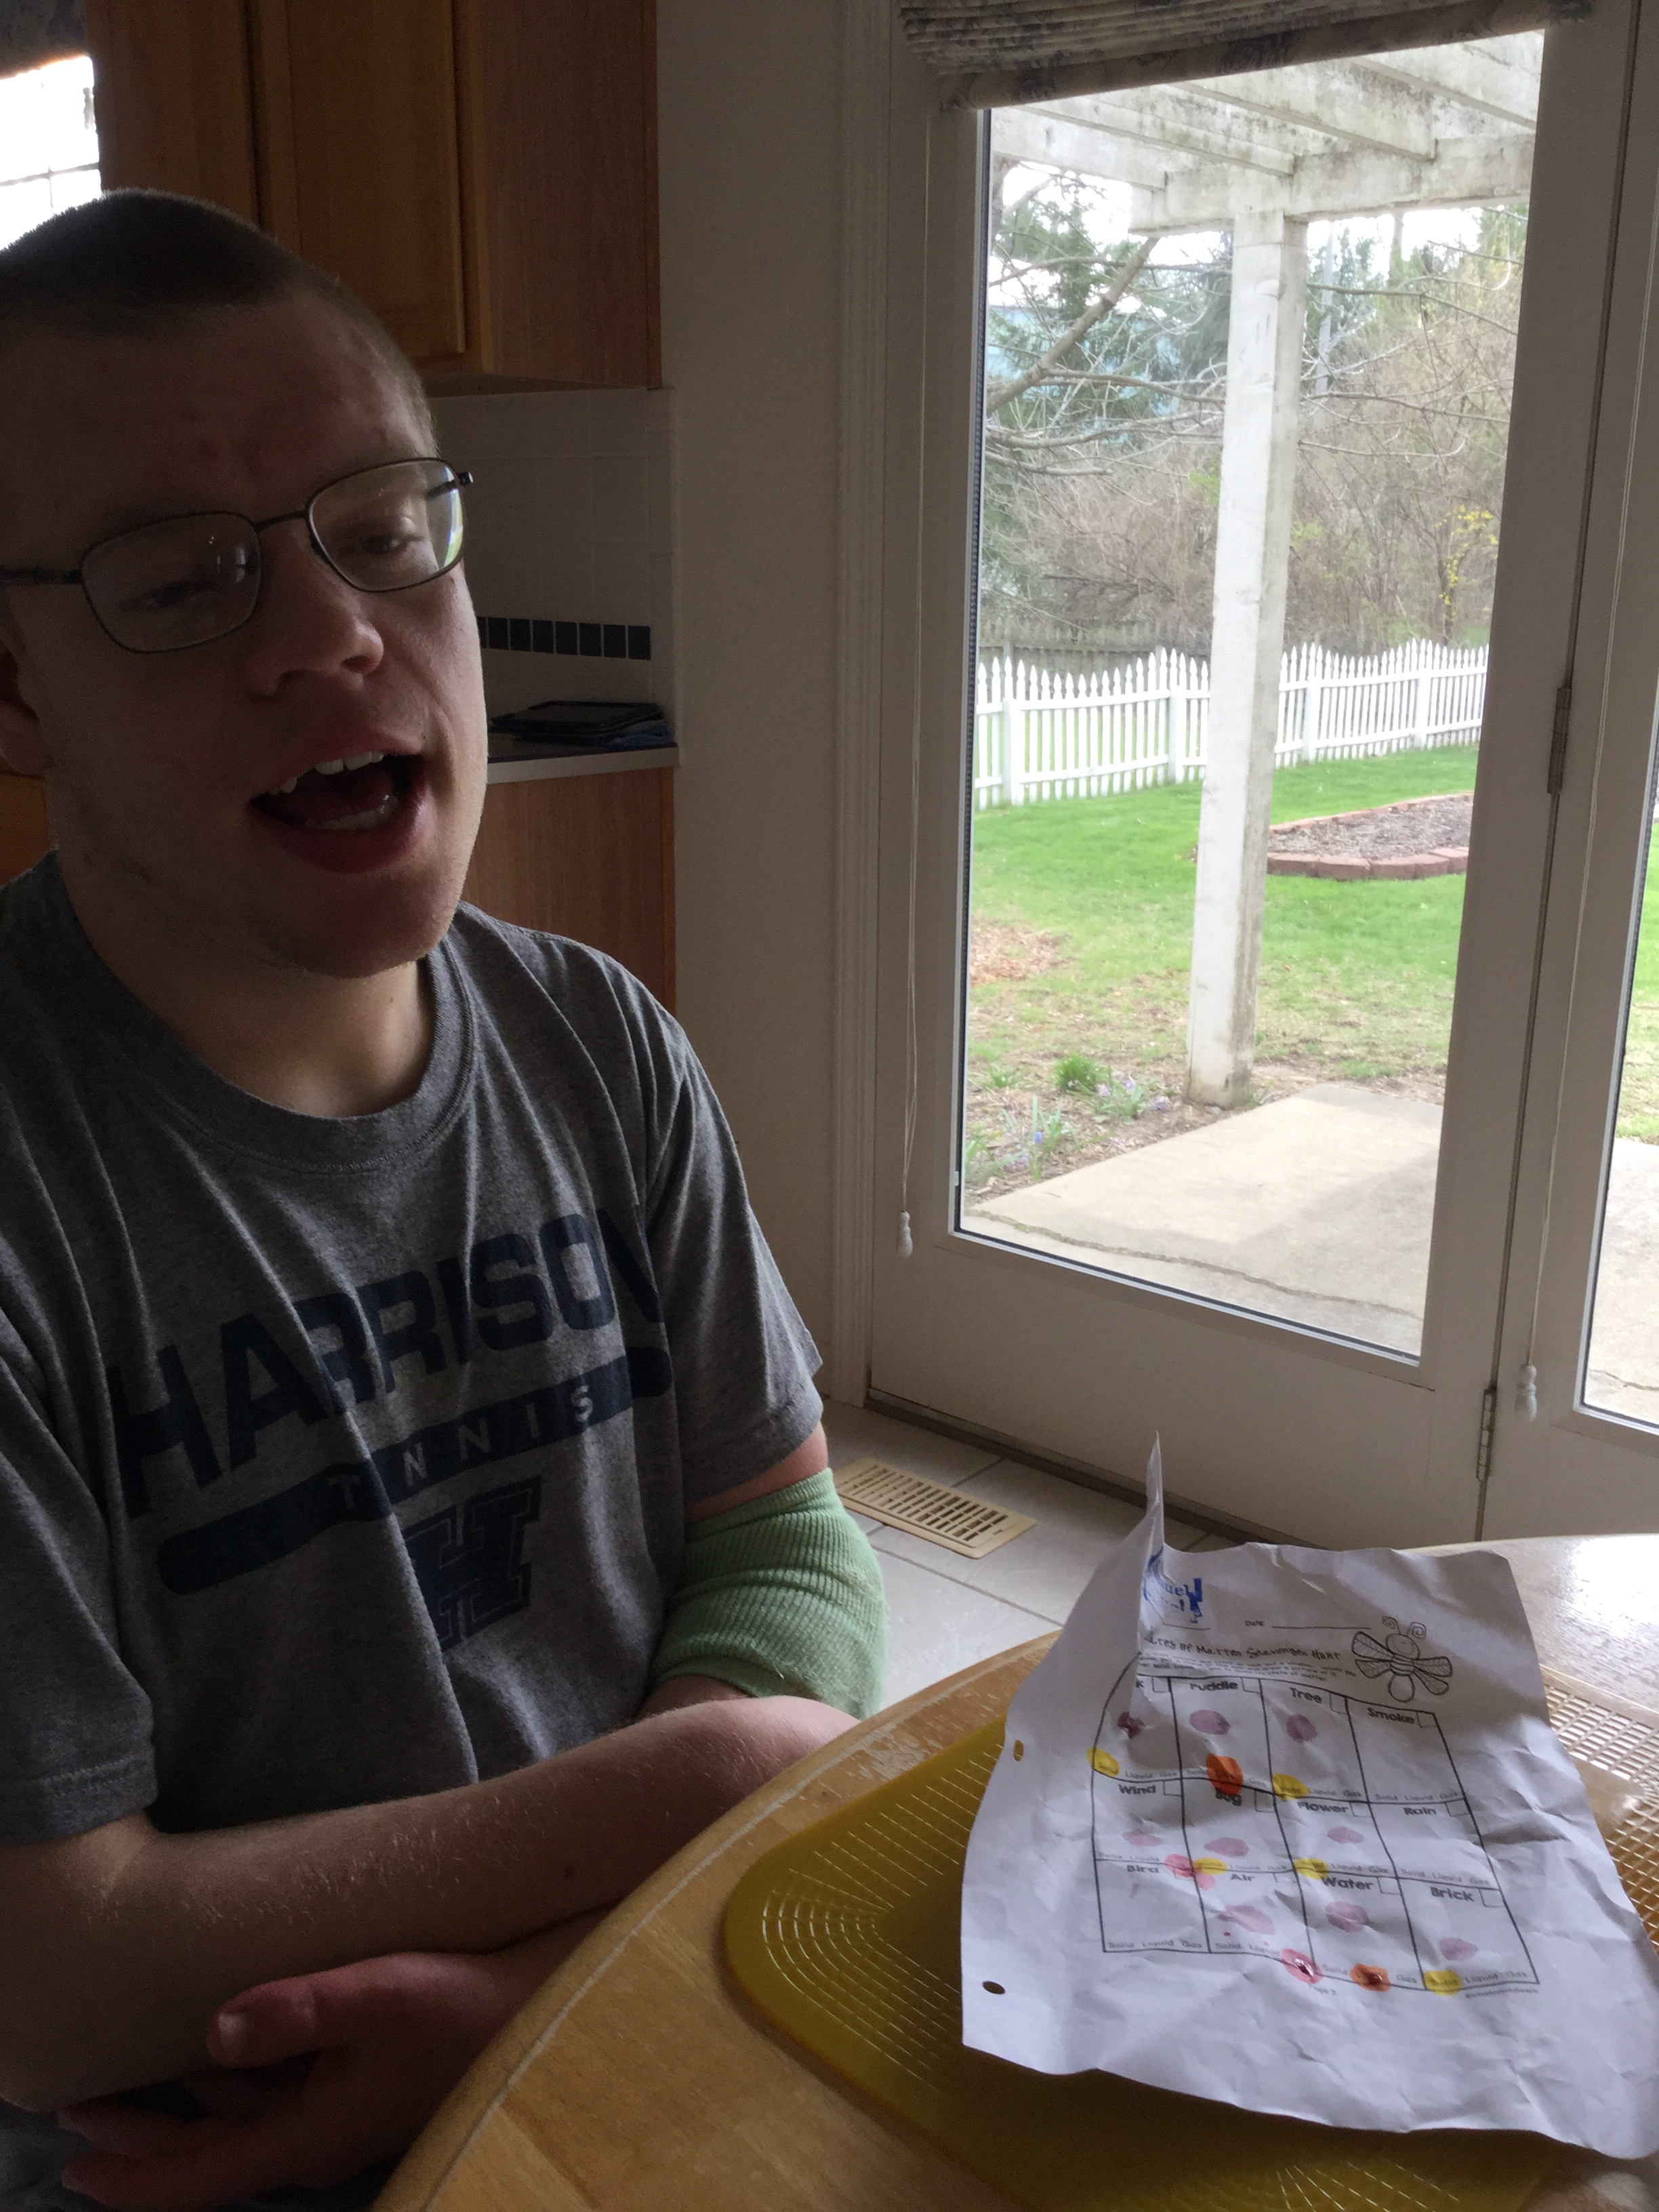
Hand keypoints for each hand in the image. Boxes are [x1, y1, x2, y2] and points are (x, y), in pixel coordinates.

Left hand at [56, 1922, 600, 2209]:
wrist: (537, 2010)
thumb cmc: (462, 2003)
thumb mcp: (378, 1994)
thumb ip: (294, 2010)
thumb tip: (213, 2028)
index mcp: (311, 2136)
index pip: (199, 2176)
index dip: (132, 2174)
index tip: (73, 2163)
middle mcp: (316, 2141)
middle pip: (208, 2156)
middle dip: (140, 2141)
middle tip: (76, 2114)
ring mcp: (336, 2119)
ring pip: (238, 2127)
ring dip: (184, 2108)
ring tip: (129, 2077)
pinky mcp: (353, 2092)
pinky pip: (274, 2100)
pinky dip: (231, 2084)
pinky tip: (215, 2045)